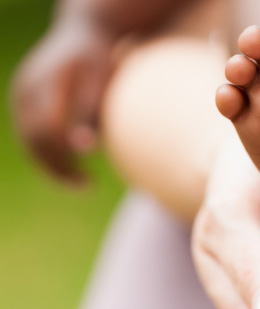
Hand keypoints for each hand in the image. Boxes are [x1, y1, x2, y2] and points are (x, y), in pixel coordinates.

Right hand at [11, 17, 114, 183]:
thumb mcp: (102, 82)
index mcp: (46, 83)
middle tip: (87, 187)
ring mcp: (20, 93)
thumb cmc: (102, 60)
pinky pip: (29, 133)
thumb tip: (83, 149)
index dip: (64, 162)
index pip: (47, 134)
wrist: (85, 32)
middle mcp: (26, 88)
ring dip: (50, 165)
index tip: (89, 183)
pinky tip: (71, 165)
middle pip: (33, 141)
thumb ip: (91, 113)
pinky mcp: (23, 99)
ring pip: (28, 140)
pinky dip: (46, 152)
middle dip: (57, 169)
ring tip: (81, 182)